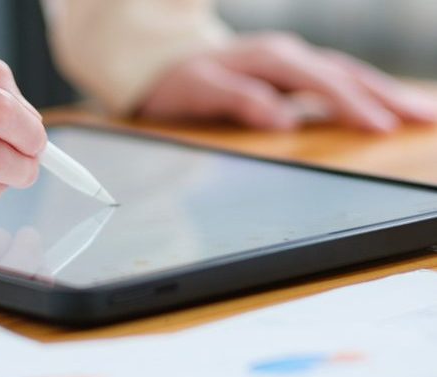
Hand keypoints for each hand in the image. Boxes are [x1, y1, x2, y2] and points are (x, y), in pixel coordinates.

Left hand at [138, 33, 436, 131]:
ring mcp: (291, 62)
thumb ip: (238, 100)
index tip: (381, 128)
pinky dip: (366, 92)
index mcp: (269, 59)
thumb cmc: (177, 84)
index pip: (321, 81)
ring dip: (386, 93)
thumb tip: (282, 118)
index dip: (352, 104)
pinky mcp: (292, 73)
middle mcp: (286, 55)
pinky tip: (387, 105)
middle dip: (388, 96)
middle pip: (346, 74)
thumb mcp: (197, 92)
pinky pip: (337, 80)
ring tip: (424, 114)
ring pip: (348, 74)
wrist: (160, 67)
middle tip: (426, 119)